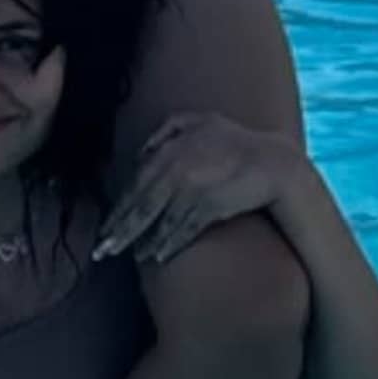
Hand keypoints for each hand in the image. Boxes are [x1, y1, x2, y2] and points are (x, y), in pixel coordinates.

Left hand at [97, 109, 295, 272]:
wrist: (274, 162)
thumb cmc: (237, 142)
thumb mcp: (203, 121)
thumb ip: (170, 128)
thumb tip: (142, 151)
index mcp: (172, 148)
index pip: (137, 183)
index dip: (120, 209)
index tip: (106, 228)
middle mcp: (177, 167)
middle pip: (141, 205)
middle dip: (120, 230)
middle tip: (103, 251)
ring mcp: (192, 187)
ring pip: (159, 220)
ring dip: (143, 241)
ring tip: (130, 257)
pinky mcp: (209, 205)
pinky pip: (183, 229)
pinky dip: (168, 244)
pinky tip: (157, 257)